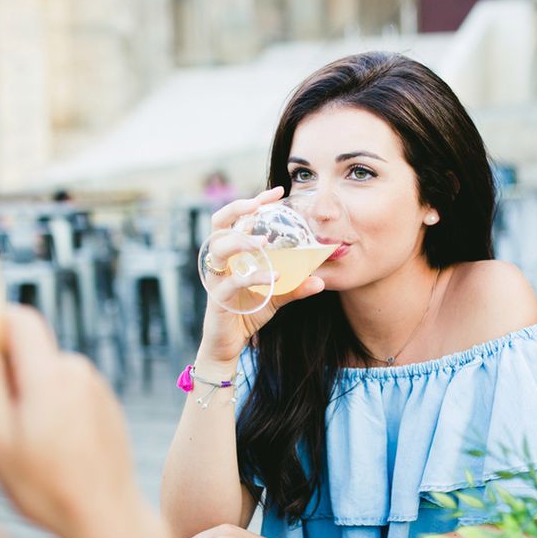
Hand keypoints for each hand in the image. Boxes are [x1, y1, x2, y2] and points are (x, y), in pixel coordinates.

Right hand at [0, 306, 139, 536]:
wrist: (106, 517)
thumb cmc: (44, 486)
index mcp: (49, 373)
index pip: (20, 317)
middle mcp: (78, 370)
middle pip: (33, 348)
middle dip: (10, 371)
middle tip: (0, 421)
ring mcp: (97, 387)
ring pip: (51, 372)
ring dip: (33, 393)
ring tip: (31, 443)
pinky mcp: (108, 404)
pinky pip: (71, 391)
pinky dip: (56, 406)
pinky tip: (56, 448)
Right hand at [198, 187, 325, 365]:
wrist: (229, 344)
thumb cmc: (248, 312)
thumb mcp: (276, 296)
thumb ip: (295, 286)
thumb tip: (320, 280)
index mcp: (232, 252)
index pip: (237, 217)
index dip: (254, 201)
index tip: (277, 192)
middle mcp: (220, 260)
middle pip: (218, 223)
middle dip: (239, 209)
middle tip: (260, 205)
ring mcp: (216, 277)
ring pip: (220, 249)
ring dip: (242, 241)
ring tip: (265, 242)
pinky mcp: (217, 298)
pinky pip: (233, 282)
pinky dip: (254, 277)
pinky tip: (275, 276)